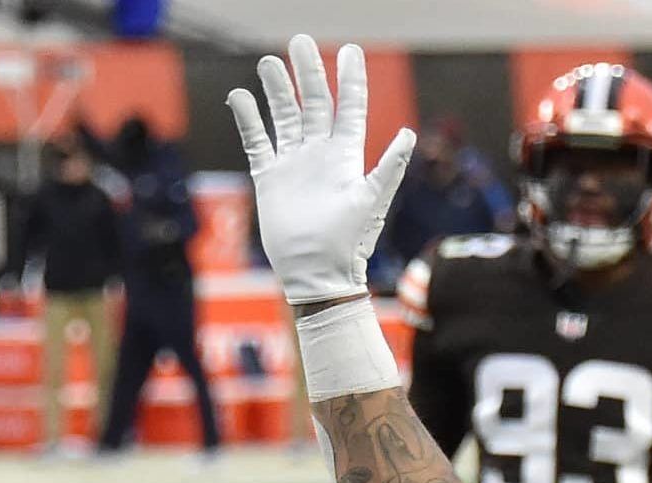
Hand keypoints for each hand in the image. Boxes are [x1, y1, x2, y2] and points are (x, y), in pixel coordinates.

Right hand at [227, 35, 415, 304]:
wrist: (317, 271)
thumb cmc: (350, 241)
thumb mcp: (373, 200)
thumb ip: (390, 166)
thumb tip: (410, 133)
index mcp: (346, 155)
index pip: (350, 107)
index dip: (350, 79)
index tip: (350, 50)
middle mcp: (320, 154)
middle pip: (313, 103)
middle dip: (307, 72)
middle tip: (299, 41)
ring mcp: (294, 163)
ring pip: (284, 116)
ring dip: (277, 90)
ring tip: (269, 62)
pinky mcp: (269, 176)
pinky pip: (257, 140)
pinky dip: (249, 118)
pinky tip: (240, 97)